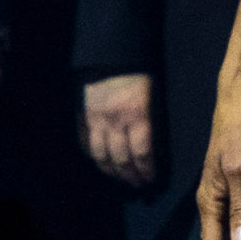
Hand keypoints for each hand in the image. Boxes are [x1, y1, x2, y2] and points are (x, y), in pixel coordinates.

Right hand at [81, 72, 158, 187]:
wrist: (111, 55)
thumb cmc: (140, 75)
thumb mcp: (154, 97)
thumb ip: (153, 123)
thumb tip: (156, 149)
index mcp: (137, 116)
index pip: (142, 153)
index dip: (146, 170)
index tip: (150, 178)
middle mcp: (116, 122)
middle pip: (122, 159)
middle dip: (130, 176)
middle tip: (137, 184)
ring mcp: (97, 120)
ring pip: (101, 156)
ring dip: (111, 172)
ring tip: (120, 178)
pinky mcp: (84, 117)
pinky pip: (85, 143)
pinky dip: (92, 157)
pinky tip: (100, 163)